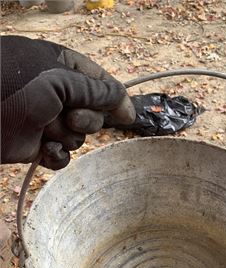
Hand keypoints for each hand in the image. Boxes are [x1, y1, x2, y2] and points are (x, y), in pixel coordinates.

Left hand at [1, 35, 135, 169]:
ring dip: (66, 137)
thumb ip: (96, 90)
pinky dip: (57, 156)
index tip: (127, 116)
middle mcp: (58, 96)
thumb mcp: (59, 79)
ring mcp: (49, 122)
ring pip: (79, 138)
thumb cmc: (16, 86)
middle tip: (69, 117)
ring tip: (46, 130)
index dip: (115, 99)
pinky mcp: (39, 146)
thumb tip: (125, 103)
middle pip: (94, 115)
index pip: (100, 83)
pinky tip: (46, 150)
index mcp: (62, 70)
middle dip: (86, 120)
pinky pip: (63, 157)